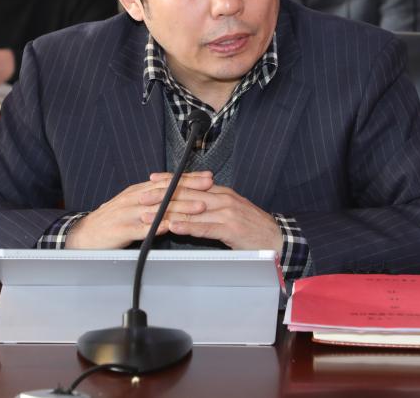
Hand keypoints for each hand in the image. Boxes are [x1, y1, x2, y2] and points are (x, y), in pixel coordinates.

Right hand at [65, 172, 214, 248]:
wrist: (84, 235)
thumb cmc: (110, 221)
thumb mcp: (132, 204)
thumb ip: (151, 199)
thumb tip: (174, 194)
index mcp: (138, 191)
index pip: (167, 182)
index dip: (188, 178)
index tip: (207, 177)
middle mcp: (134, 199)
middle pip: (166, 191)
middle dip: (190, 188)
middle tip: (209, 186)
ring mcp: (128, 214)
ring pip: (158, 208)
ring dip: (180, 207)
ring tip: (198, 207)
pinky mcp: (122, 230)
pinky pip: (142, 228)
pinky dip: (157, 227)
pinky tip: (170, 227)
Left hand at [145, 172, 283, 251]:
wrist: (276, 238)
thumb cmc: (252, 227)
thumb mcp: (231, 211)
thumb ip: (212, 206)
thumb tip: (191, 206)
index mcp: (222, 192)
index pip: (191, 183)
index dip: (170, 180)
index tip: (152, 180)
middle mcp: (223, 198)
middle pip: (187, 194)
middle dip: (162, 195)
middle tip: (142, 197)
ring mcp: (227, 212)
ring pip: (192, 209)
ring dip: (168, 212)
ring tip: (149, 214)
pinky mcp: (230, 228)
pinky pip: (204, 227)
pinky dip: (187, 226)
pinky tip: (173, 226)